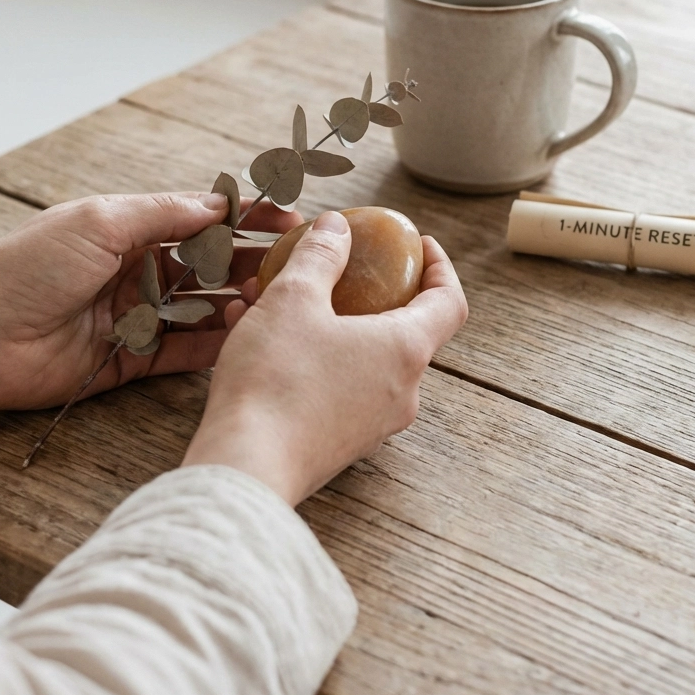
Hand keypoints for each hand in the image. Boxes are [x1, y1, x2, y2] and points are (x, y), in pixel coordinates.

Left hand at [0, 192, 300, 439]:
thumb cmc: (31, 267)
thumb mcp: (100, 221)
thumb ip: (164, 213)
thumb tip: (220, 203)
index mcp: (131, 229)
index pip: (203, 219)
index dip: (248, 218)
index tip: (291, 219)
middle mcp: (141, 270)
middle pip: (212, 264)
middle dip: (252, 263)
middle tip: (293, 268)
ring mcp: (140, 314)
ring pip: (205, 307)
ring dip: (238, 303)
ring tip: (269, 303)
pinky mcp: (135, 358)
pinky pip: (186, 350)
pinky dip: (215, 344)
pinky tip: (244, 337)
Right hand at [182, 211, 468, 505]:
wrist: (244, 467)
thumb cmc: (276, 379)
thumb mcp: (292, 299)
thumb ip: (320, 256)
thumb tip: (336, 227)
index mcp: (405, 350)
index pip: (450, 302)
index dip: (440, 267)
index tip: (419, 245)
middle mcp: (401, 391)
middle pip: (401, 329)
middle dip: (362, 291)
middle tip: (332, 267)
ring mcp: (373, 423)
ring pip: (358, 355)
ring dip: (322, 321)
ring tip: (269, 298)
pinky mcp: (341, 443)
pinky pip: (335, 385)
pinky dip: (307, 355)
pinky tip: (255, 336)